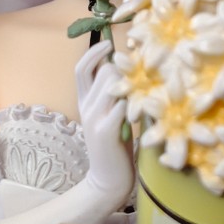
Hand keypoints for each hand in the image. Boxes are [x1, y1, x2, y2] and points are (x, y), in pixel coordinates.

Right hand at [75, 45, 132, 212]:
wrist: (108, 180)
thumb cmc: (115, 146)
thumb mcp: (110, 116)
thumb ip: (113, 94)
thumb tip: (128, 68)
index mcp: (85, 101)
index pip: (81, 68)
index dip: (94, 52)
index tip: (108, 43)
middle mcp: (86, 107)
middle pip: (104, 71)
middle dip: (124, 72)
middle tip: (139, 84)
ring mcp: (94, 119)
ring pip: (113, 83)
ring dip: (131, 86)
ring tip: (141, 101)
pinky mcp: (106, 131)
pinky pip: (120, 104)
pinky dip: (133, 104)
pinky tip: (141, 112)